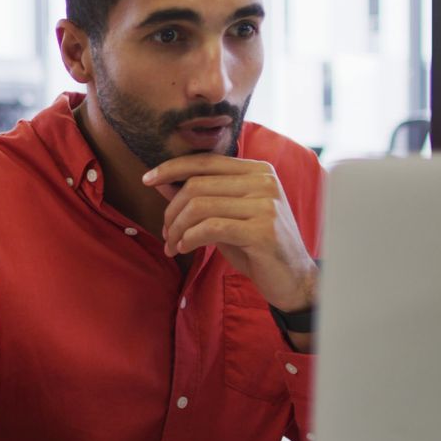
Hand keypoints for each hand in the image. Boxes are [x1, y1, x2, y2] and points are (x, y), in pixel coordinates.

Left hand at [142, 153, 317, 312]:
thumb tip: (162, 182)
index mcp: (258, 170)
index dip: (172, 168)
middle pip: (198, 184)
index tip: (146, 180)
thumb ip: (199, 197)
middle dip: (172, 210)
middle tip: (164, 232)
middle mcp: (264, 181)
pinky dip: (190, 238)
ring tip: (172, 245)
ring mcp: (266, 205)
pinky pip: (211, 228)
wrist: (293, 279)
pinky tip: (184, 248)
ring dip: (177, 228)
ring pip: (200, 206)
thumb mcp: (225, 217)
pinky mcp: (263, 230)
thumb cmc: (256, 247)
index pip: (205, 161)